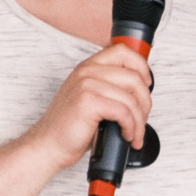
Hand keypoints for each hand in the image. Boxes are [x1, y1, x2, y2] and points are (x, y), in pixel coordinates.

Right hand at [28, 43, 152, 163]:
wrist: (49, 144)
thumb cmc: (71, 126)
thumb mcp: (90, 97)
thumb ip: (110, 87)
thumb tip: (141, 90)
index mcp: (88, 66)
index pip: (123, 51)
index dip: (142, 67)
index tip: (146, 85)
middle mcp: (87, 71)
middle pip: (134, 77)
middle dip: (145, 102)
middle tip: (142, 119)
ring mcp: (86, 84)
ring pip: (131, 98)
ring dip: (140, 120)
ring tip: (135, 134)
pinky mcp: (88, 102)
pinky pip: (124, 112)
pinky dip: (131, 127)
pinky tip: (127, 135)